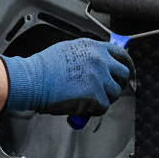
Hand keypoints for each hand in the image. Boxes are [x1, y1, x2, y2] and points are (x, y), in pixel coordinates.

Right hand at [0, 39, 133, 116]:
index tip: (126, 73)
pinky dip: (94, 109)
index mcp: (94, 48)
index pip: (121, 54)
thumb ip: (88, 55)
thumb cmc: (44, 68)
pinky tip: (82, 105)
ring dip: (104, 98)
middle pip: (123, 74)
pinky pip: (103, 106)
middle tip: (106, 90)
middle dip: (117, 83)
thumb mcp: (69, 51)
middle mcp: (100, 61)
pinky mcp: (95, 96)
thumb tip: (101, 64)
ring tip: (88, 99)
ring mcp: (99, 78)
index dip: (125, 65)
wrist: (32, 81)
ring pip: (114, 92)